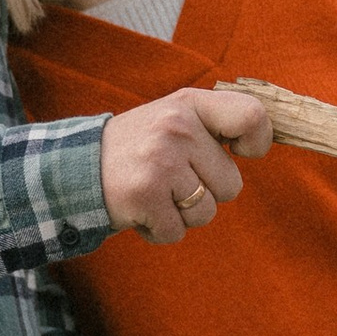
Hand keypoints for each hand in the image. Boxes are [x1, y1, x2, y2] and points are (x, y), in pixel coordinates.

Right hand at [97, 85, 273, 245]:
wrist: (75, 169)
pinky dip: (159, 231)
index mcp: (189, 104)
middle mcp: (177, 128)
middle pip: (231, 185)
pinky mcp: (145, 195)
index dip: (258, 141)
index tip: (242, 152)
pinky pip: (177, 232)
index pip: (251, 116)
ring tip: (155, 194)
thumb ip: (214, 124)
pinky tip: (141, 210)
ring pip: (206, 213)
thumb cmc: (138, 149)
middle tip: (170, 179)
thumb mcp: (173, 118)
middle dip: (204, 192)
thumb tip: (261, 138)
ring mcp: (161, 162)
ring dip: (182, 215)